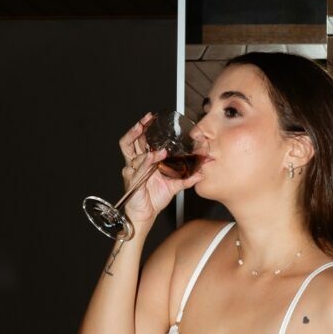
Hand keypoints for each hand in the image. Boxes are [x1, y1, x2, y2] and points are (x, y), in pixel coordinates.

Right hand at [117, 113, 198, 227]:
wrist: (146, 215)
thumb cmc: (154, 198)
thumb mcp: (174, 185)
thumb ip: (187, 178)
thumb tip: (201, 172)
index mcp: (144, 161)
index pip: (141, 140)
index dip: (144, 128)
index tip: (152, 118)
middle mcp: (136, 163)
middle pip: (130, 140)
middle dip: (136, 129)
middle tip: (145, 120)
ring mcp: (132, 170)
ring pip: (130, 151)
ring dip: (140, 141)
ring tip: (149, 137)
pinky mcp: (132, 180)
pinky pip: (138, 168)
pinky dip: (146, 161)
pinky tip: (154, 156)